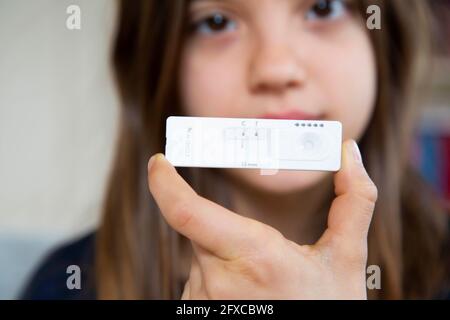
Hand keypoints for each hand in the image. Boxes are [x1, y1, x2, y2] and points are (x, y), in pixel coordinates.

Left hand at [147, 140, 377, 298]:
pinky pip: (199, 282)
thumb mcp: (346, 259)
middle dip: (229, 233)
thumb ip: (353, 201)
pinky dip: (220, 280)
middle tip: (264, 256)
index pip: (187, 213)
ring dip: (226, 259)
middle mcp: (218, 283)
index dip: (165, 184)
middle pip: (203, 232)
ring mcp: (203, 304)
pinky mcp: (195, 314)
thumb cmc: (326, 308)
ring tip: (263, 289)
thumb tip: (348, 152)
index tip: (159, 163)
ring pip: (201, 258)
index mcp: (254, 258)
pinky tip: (250, 298)